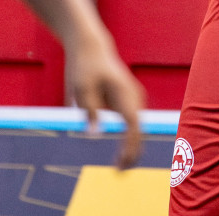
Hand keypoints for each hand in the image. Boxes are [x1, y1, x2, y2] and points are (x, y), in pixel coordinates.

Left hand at [66, 31, 146, 168]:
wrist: (90, 46)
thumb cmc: (84, 67)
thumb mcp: (80, 89)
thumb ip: (88, 110)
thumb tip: (94, 133)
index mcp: (124, 94)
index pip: (133, 126)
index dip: (130, 147)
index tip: (122, 163)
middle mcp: (134, 96)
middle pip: (139, 129)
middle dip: (133, 152)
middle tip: (119, 172)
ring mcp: (133, 98)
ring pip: (137, 128)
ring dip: (132, 147)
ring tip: (120, 167)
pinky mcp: (127, 100)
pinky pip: (132, 124)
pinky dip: (129, 139)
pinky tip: (121, 154)